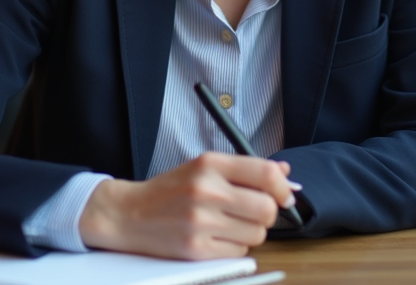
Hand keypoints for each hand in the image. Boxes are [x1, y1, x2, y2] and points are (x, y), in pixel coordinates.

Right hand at [78, 152, 294, 258]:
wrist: (129, 213)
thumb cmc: (170, 190)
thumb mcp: (204, 168)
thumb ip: (245, 170)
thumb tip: (285, 173)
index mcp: (210, 164)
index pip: (265, 173)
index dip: (282, 187)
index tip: (283, 194)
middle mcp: (206, 190)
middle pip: (267, 208)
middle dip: (267, 213)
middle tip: (254, 211)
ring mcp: (201, 221)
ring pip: (257, 234)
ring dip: (250, 232)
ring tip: (230, 224)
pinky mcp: (196, 249)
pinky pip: (239, 252)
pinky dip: (234, 247)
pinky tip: (217, 237)